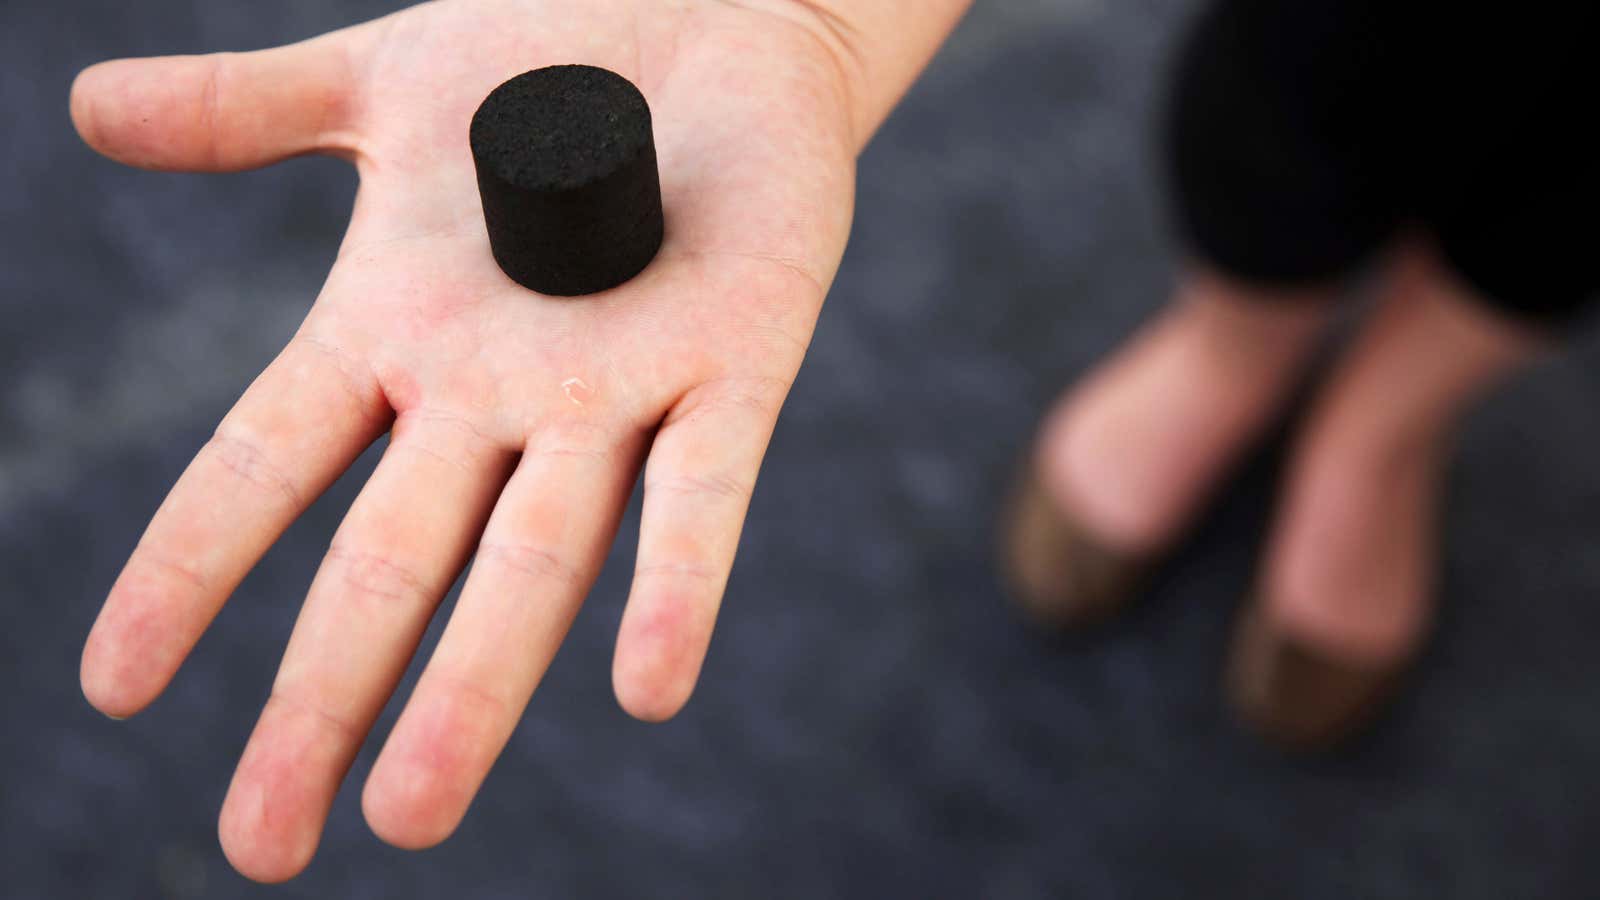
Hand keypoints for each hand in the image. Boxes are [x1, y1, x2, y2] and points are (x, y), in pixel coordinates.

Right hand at [73, 0, 858, 880]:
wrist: (712, 12)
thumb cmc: (546, 52)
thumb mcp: (384, 89)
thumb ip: (247, 113)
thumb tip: (82, 110)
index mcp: (399, 334)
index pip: (268, 471)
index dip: (188, 574)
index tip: (113, 692)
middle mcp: (497, 393)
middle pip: (389, 564)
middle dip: (326, 699)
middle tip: (264, 846)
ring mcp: (615, 391)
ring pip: (534, 562)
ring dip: (474, 689)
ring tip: (412, 814)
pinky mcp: (735, 367)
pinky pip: (701, 494)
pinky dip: (675, 586)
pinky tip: (647, 689)